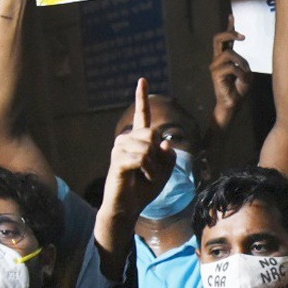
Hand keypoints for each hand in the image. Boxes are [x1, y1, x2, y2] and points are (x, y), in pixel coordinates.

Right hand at [103, 79, 175, 219]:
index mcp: (139, 140)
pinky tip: (142, 177)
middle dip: (160, 155)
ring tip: (146, 176)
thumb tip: (165, 143)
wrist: (128, 207)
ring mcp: (120, 148)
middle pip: (154, 133)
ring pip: (149, 146)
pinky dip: (149, 171)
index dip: (142, 97)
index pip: (142, 115)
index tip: (143, 80)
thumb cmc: (144, 188)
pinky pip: (142, 158)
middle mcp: (127, 139)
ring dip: (155, 165)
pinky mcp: (118, 160)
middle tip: (153, 170)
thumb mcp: (165, 172)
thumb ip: (169, 156)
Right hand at [210, 15, 251, 129]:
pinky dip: (241, 74)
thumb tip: (242, 63)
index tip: (232, 15)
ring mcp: (215, 66)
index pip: (225, 39)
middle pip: (218, 38)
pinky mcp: (215, 74)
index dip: (229, 27)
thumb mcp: (247, 75)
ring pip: (229, 54)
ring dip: (242, 62)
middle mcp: (218, 59)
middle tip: (242, 36)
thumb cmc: (239, 90)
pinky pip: (231, 68)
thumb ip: (245, 66)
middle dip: (230, 32)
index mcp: (226, 57)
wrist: (232, 105)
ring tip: (246, 72)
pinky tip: (242, 81)